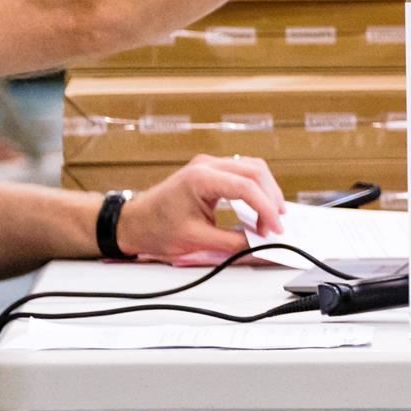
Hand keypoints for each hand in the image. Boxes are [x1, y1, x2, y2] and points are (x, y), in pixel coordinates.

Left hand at [115, 154, 285, 263]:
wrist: (134, 222)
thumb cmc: (156, 229)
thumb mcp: (195, 241)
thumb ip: (231, 242)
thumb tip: (259, 244)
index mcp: (200, 178)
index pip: (246, 186)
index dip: (266, 208)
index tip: (275, 228)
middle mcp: (207, 165)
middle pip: (255, 171)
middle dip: (271, 198)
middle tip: (276, 225)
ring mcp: (209, 165)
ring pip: (252, 168)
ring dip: (266, 191)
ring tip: (271, 218)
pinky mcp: (210, 171)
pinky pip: (242, 172)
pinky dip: (255, 188)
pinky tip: (259, 207)